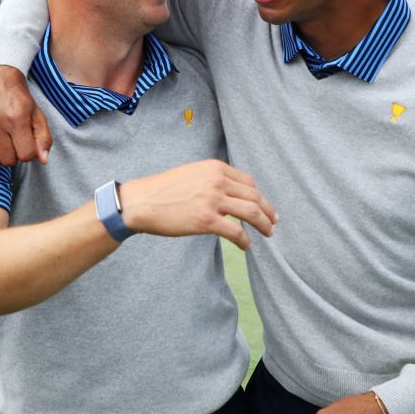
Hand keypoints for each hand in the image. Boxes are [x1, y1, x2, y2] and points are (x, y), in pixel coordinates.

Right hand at [0, 65, 52, 165]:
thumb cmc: (20, 99)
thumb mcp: (38, 115)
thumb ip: (44, 138)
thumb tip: (43, 160)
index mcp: (17, 118)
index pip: (26, 155)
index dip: (30, 152)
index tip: (28, 143)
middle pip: (9, 160)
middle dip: (16, 155)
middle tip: (16, 141)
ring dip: (2, 155)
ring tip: (5, 141)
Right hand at [120, 160, 276, 249]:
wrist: (141, 202)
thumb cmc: (164, 190)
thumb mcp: (192, 174)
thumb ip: (213, 179)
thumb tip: (232, 194)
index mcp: (215, 168)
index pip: (248, 181)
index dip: (260, 196)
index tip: (265, 207)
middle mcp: (217, 181)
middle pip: (254, 196)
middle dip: (268, 211)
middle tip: (273, 222)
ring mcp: (213, 200)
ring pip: (251, 212)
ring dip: (263, 225)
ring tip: (268, 233)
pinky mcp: (206, 220)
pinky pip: (236, 231)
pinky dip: (245, 240)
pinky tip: (246, 245)